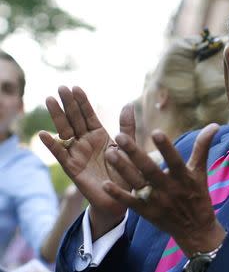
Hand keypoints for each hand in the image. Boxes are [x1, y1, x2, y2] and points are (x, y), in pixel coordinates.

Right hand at [39, 86, 132, 237]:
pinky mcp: (72, 167)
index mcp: (99, 135)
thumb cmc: (125, 172)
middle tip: (60, 87)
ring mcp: (77, 153)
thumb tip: (128, 104)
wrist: (121, 197)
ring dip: (57, 116)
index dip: (82, 102)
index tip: (76, 87)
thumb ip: (127, 127)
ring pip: (65, 131)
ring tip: (50, 100)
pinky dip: (52, 145)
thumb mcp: (128, 146)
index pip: (89, 115)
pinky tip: (44, 134)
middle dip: (68, 104)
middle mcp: (86, 141)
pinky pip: (60, 154)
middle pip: (74, 119)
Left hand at [102, 123, 225, 255]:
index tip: (156, 132)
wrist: (196, 230)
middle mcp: (169, 188)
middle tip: (120, 136)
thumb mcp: (201, 172)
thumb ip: (203, 147)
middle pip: (150, 170)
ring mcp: (156, 201)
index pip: (175, 160)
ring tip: (110, 153)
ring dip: (123, 169)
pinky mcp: (147, 212)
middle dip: (134, 153)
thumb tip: (215, 125)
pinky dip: (118, 195)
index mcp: (183, 177)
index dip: (167, 147)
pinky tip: (104, 184)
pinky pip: (130, 203)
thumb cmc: (199, 196)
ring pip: (137, 183)